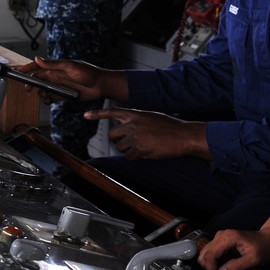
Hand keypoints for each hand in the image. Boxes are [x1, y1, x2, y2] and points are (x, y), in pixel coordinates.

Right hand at [14, 57, 109, 102]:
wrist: (100, 85)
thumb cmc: (88, 72)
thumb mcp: (69, 66)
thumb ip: (53, 64)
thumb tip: (37, 58)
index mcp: (56, 67)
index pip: (37, 66)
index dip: (27, 68)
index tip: (17, 71)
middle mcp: (56, 76)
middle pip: (38, 79)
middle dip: (31, 84)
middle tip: (28, 89)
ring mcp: (59, 86)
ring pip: (43, 90)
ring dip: (40, 93)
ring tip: (44, 95)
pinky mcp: (63, 95)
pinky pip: (51, 98)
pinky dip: (47, 100)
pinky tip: (49, 100)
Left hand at [85, 107, 207, 159]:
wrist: (183, 135)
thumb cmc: (170, 127)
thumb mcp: (151, 117)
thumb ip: (137, 121)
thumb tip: (128, 130)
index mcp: (135, 114)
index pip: (112, 112)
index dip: (97, 114)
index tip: (85, 115)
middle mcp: (132, 123)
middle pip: (113, 135)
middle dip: (119, 140)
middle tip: (132, 142)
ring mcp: (135, 136)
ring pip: (120, 147)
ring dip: (129, 150)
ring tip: (145, 146)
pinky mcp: (139, 149)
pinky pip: (129, 157)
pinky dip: (136, 157)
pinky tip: (147, 152)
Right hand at [197, 227, 269, 269]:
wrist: (268, 239)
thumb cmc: (263, 247)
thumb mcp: (252, 259)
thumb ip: (236, 266)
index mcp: (227, 238)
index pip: (210, 255)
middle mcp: (221, 235)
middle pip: (205, 254)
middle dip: (211, 269)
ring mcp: (220, 237)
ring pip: (206, 254)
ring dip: (213, 267)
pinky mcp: (221, 242)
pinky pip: (212, 254)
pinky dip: (215, 264)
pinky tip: (226, 269)